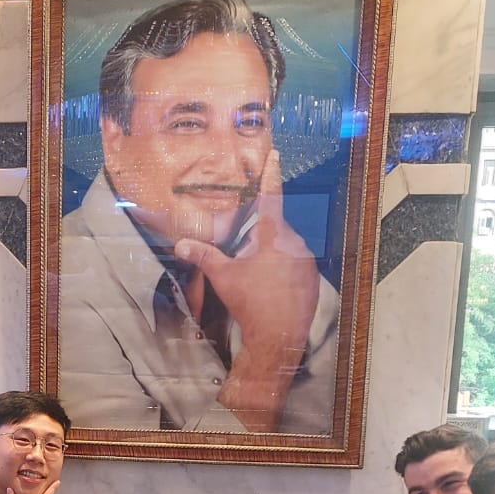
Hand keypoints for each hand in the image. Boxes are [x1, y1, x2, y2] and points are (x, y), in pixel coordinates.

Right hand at [174, 151, 320, 425]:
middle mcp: (295, 242)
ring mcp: (307, 261)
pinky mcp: (313, 278)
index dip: (270, 174)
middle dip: (260, 237)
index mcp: (273, 235)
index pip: (271, 197)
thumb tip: (181, 244)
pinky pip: (295, 266)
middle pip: (275, 229)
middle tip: (245, 257)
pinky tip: (270, 288)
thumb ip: (204, 256)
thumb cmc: (250, 303)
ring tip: (257, 279)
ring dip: (272, 256)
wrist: (277, 338)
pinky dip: (283, 271)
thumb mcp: (223, 277)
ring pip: (285, 248)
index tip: (274, 154)